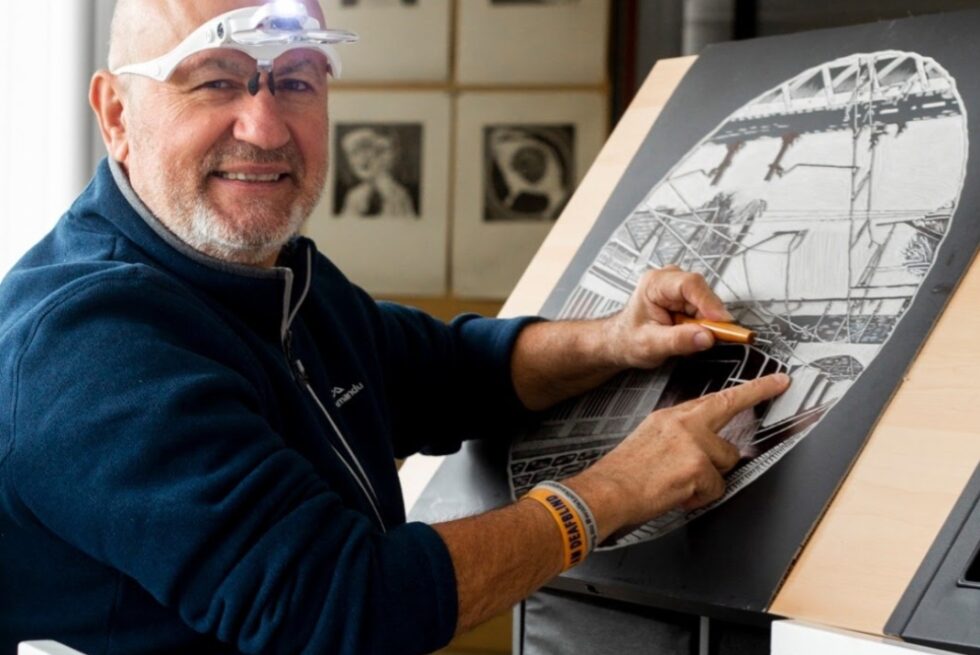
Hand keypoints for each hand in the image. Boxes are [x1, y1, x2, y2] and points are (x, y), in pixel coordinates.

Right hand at [565, 373, 790, 538]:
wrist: (607, 492)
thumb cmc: (623, 474)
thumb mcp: (649, 440)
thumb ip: (679, 436)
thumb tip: (703, 447)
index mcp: (671, 417)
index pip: (716, 398)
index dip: (749, 389)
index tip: (773, 381)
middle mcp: (684, 423)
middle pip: (731, 409)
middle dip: (757, 398)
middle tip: (778, 385)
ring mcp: (692, 443)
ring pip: (726, 460)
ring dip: (710, 478)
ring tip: (682, 483)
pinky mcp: (697, 467)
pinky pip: (717, 487)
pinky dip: (701, 497)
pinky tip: (679, 494)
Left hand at [605, 266, 732, 368]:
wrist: (622, 341)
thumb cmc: (628, 339)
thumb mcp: (650, 345)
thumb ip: (678, 341)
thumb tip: (706, 337)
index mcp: (654, 284)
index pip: (689, 284)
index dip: (709, 302)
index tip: (722, 321)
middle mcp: (668, 280)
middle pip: (703, 293)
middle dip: (709, 318)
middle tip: (711, 339)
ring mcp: (679, 288)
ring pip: (707, 303)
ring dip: (706, 323)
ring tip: (689, 338)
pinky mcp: (687, 298)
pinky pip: (706, 310)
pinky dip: (703, 324)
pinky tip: (690, 333)